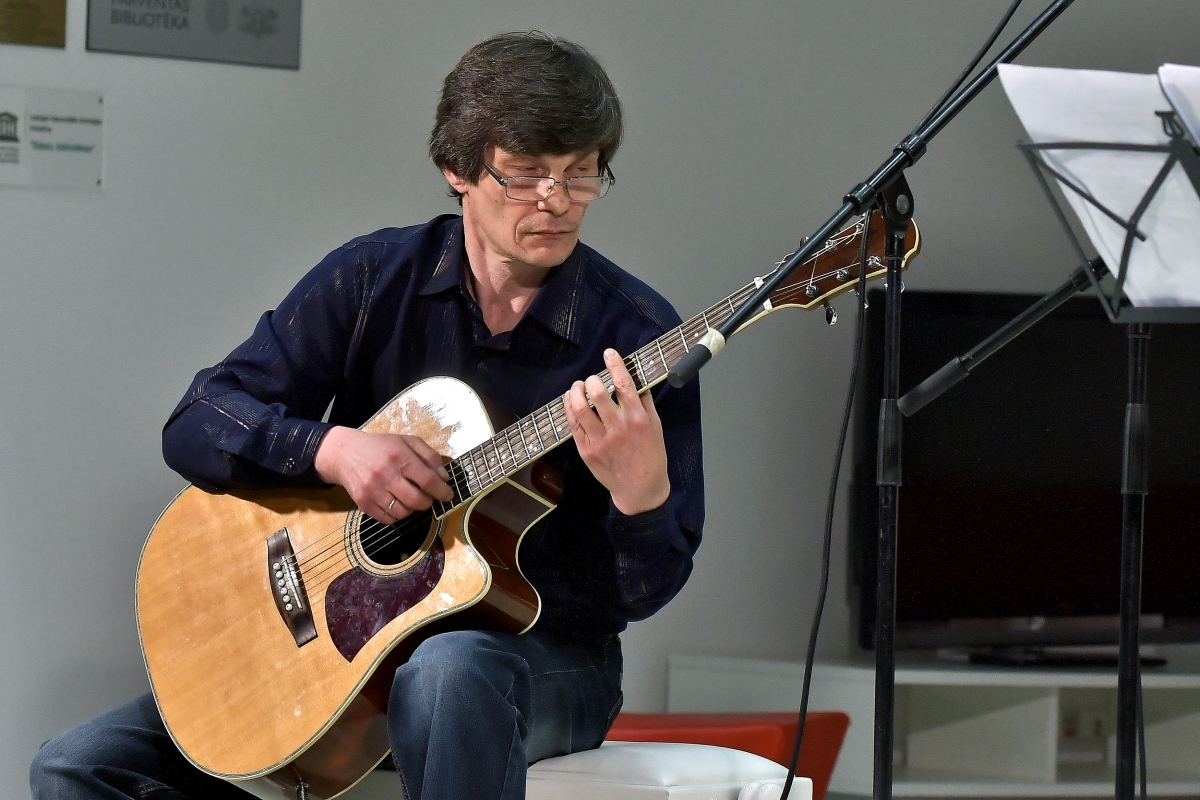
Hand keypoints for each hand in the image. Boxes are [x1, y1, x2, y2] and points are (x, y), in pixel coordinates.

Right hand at [314, 427, 452, 523]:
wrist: (345, 453)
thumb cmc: (381, 447)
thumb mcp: (407, 441)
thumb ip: (428, 456)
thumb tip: (444, 477)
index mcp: (399, 456)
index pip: (428, 480)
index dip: (442, 491)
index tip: (448, 495)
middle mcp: (386, 474)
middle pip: (417, 500)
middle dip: (428, 502)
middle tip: (427, 497)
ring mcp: (373, 491)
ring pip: (403, 512)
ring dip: (412, 509)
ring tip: (409, 498)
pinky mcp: (363, 503)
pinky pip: (388, 519)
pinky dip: (396, 515)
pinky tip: (396, 503)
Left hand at [564, 348, 670, 515]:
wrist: (640, 489)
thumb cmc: (651, 456)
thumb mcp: (656, 427)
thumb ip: (645, 403)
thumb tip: (636, 380)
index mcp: (638, 419)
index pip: (625, 384)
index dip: (615, 365)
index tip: (609, 353)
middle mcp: (618, 428)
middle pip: (598, 393)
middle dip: (592, 380)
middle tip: (592, 379)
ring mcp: (600, 440)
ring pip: (580, 408)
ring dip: (575, 392)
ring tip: (577, 387)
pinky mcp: (587, 451)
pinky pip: (573, 425)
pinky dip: (569, 409)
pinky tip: (571, 402)